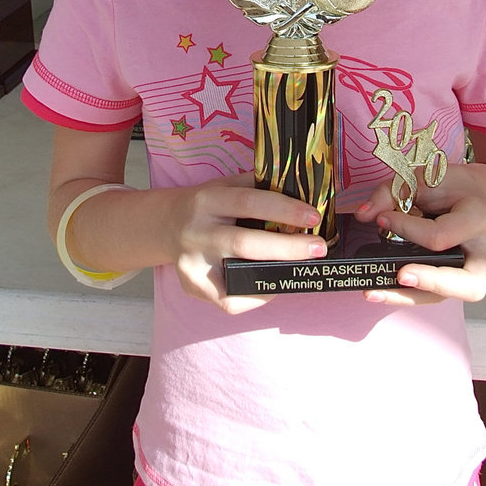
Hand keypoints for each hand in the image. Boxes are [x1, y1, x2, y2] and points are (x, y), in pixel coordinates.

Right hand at [168, 174, 328, 313]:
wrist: (166, 225)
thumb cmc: (208, 205)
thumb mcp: (226, 186)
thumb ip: (258, 188)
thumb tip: (304, 196)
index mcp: (207, 200)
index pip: (248, 202)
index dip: (283, 209)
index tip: (313, 217)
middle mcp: (196, 232)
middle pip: (244, 243)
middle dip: (287, 247)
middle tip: (318, 248)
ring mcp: (192, 263)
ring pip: (239, 276)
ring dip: (277, 274)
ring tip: (303, 268)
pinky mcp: (193, 287)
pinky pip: (232, 300)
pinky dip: (259, 295)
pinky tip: (274, 284)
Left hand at [353, 166, 485, 307]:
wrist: (479, 196)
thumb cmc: (454, 187)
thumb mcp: (428, 178)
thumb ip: (394, 192)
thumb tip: (364, 213)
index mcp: (477, 220)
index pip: (441, 234)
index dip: (408, 228)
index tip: (382, 219)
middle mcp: (482, 253)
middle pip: (468, 283)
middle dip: (432, 282)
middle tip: (401, 275)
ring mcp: (472, 272)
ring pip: (447, 297)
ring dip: (409, 298)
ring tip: (374, 292)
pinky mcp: (456, 282)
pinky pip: (434, 296)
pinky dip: (407, 296)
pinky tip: (381, 290)